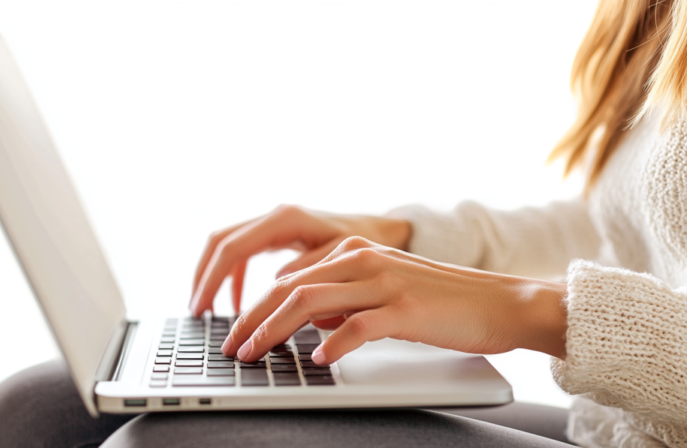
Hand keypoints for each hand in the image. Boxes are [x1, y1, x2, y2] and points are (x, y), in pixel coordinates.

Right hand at [190, 205, 410, 315]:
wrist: (384, 231)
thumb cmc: (369, 243)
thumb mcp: (343, 257)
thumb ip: (311, 269)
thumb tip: (279, 285)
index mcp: (286, 220)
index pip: (233, 249)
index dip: (213, 280)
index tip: (203, 309)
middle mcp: (275, 217)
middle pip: (221, 243)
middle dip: (204, 277)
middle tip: (196, 311)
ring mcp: (274, 224)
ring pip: (228, 246)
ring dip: (214, 277)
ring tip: (208, 310)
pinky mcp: (278, 236)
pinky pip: (245, 254)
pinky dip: (236, 278)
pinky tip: (239, 303)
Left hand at [221, 236, 567, 363]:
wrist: (502, 302)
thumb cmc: (443, 303)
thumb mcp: (386, 293)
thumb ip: (347, 301)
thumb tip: (312, 322)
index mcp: (355, 255)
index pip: (291, 280)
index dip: (256, 308)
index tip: (237, 333)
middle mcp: (364, 261)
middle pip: (290, 288)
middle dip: (252, 320)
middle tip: (233, 348)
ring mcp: (384, 282)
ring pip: (311, 302)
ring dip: (275, 330)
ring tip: (256, 354)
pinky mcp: (406, 308)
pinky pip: (358, 325)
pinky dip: (333, 342)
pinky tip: (319, 359)